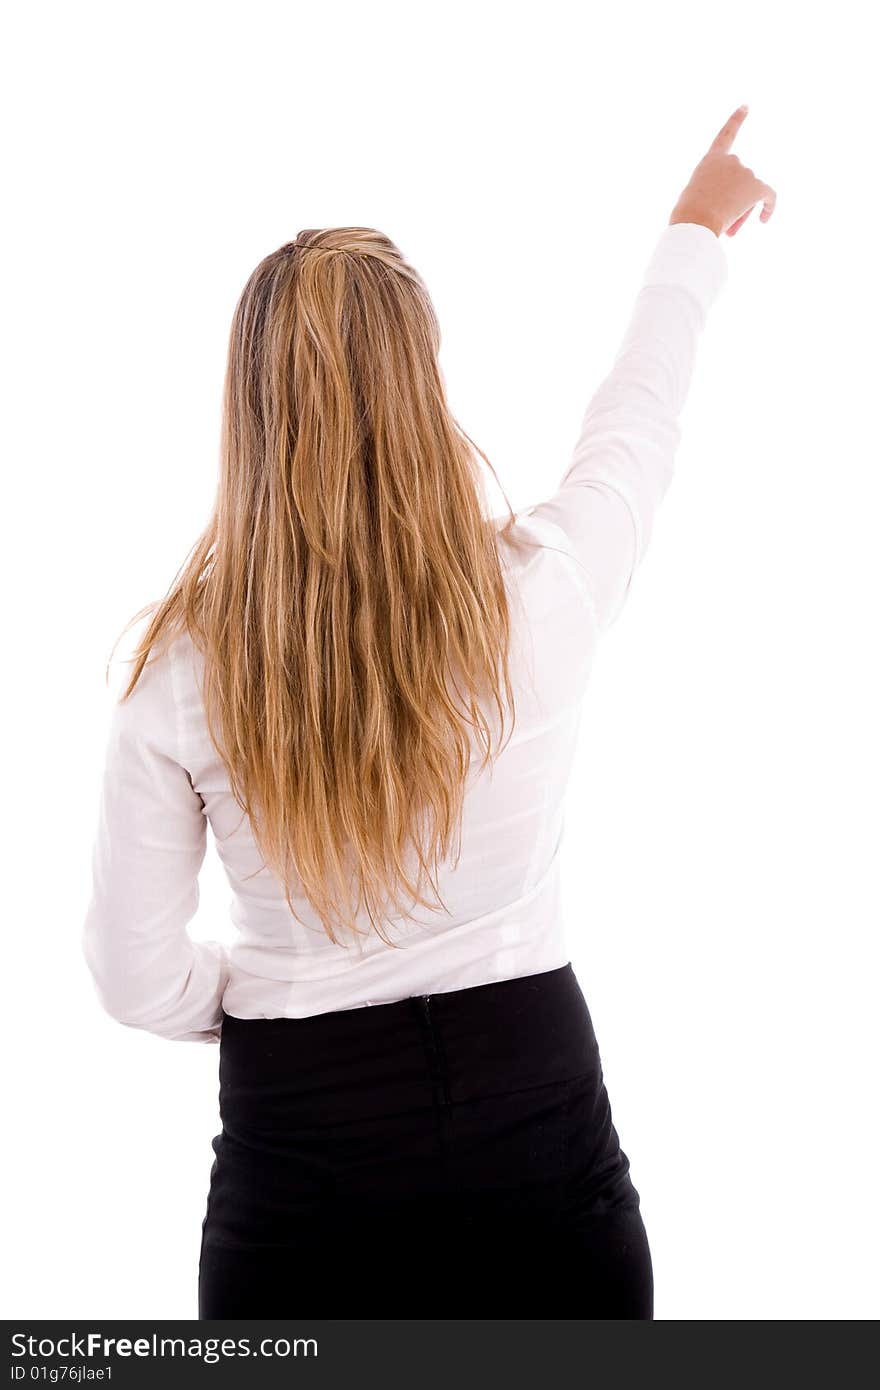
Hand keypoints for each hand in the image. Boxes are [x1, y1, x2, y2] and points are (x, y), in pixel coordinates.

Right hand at [669, 105, 776, 237]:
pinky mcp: (756, 186)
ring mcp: (744, 172)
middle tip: (726, 227)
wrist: (694, 221)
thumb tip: (730, 212)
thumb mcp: (694, 200)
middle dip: (735, 202)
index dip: (736, 120)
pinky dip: (769, 207)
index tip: (746, 106)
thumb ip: (712, 196)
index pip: (726, 134)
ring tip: (728, 232)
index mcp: (711, 160)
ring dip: (741, 213)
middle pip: (739, 181)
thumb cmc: (687, 216)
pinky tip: (764, 220)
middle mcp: (730, 160)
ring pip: (749, 195)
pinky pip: (769, 196)